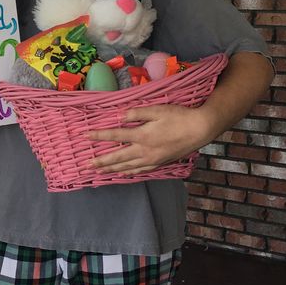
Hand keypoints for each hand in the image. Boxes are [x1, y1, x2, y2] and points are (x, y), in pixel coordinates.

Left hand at [87, 103, 211, 173]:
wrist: (200, 130)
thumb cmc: (179, 117)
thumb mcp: (157, 110)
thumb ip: (137, 114)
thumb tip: (119, 116)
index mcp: (142, 136)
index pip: (114, 136)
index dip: (98, 136)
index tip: (85, 136)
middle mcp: (144, 151)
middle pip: (117, 158)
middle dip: (100, 161)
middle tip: (87, 165)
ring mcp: (152, 159)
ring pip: (127, 167)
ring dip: (111, 170)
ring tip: (99, 172)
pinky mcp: (159, 163)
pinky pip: (140, 171)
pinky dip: (129, 173)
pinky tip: (123, 174)